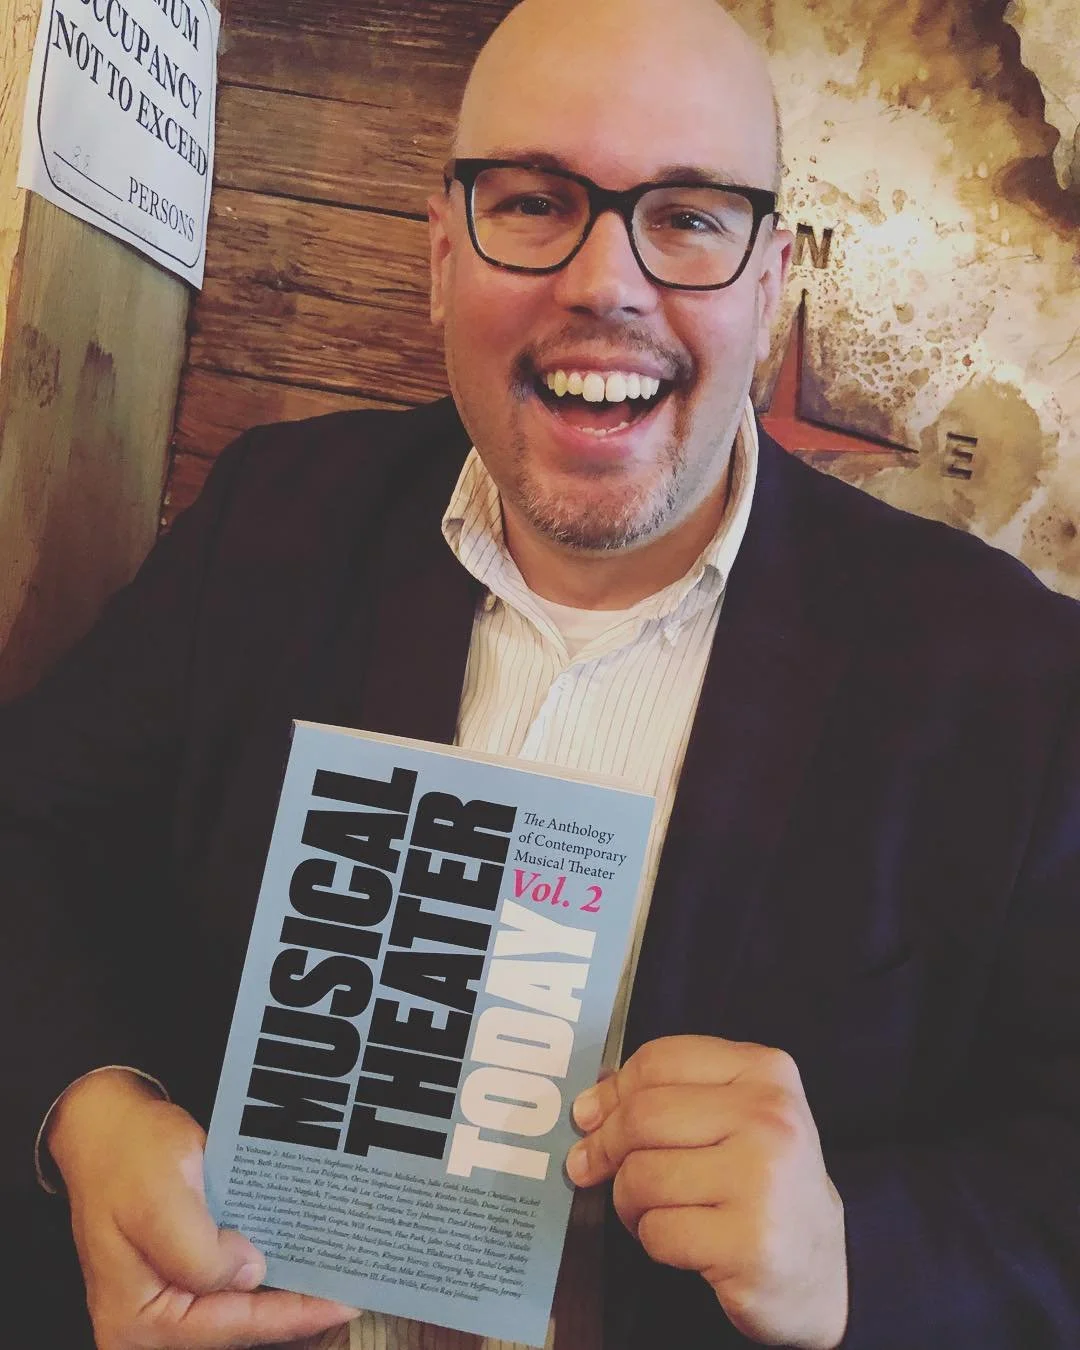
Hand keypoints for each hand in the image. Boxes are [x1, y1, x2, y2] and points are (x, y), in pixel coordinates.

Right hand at [47, 1070, 359, 1348]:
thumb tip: (250, 1274)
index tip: (341, 1300)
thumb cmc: (126, 1156)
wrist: (106, 1126)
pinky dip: (268, 1274)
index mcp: (137, 1320)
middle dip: (293, 1308)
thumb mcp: (160, 1198)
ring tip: (338, 1277)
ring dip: (287, 1292)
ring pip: (239, 1308)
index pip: (227, 1328)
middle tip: (352, 1288)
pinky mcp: (181, 1275)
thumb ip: (198, 1251)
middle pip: (236, 1326)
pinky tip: (303, 1258)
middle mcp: (149, 1323)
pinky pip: (231, 1284)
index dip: (288, 1316)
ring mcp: (167, 1301)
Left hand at [566, 1036, 846, 1349]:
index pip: (659, 1060)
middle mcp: (770, 1118)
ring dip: (629, 1201)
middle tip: (594, 1168)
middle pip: (642, 1116)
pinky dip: (652, 1239)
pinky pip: (657, 1231)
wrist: (821, 1267)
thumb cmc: (761, 1181)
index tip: (590, 1117)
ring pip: (642, 1176)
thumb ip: (669, 1096)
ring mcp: (763, 1180)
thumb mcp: (734, 1115)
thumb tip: (588, 1108)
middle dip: (606, 1147)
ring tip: (654, 1209)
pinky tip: (683, 1241)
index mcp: (765, 1071)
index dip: (613, 1090)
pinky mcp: (749, 1243)